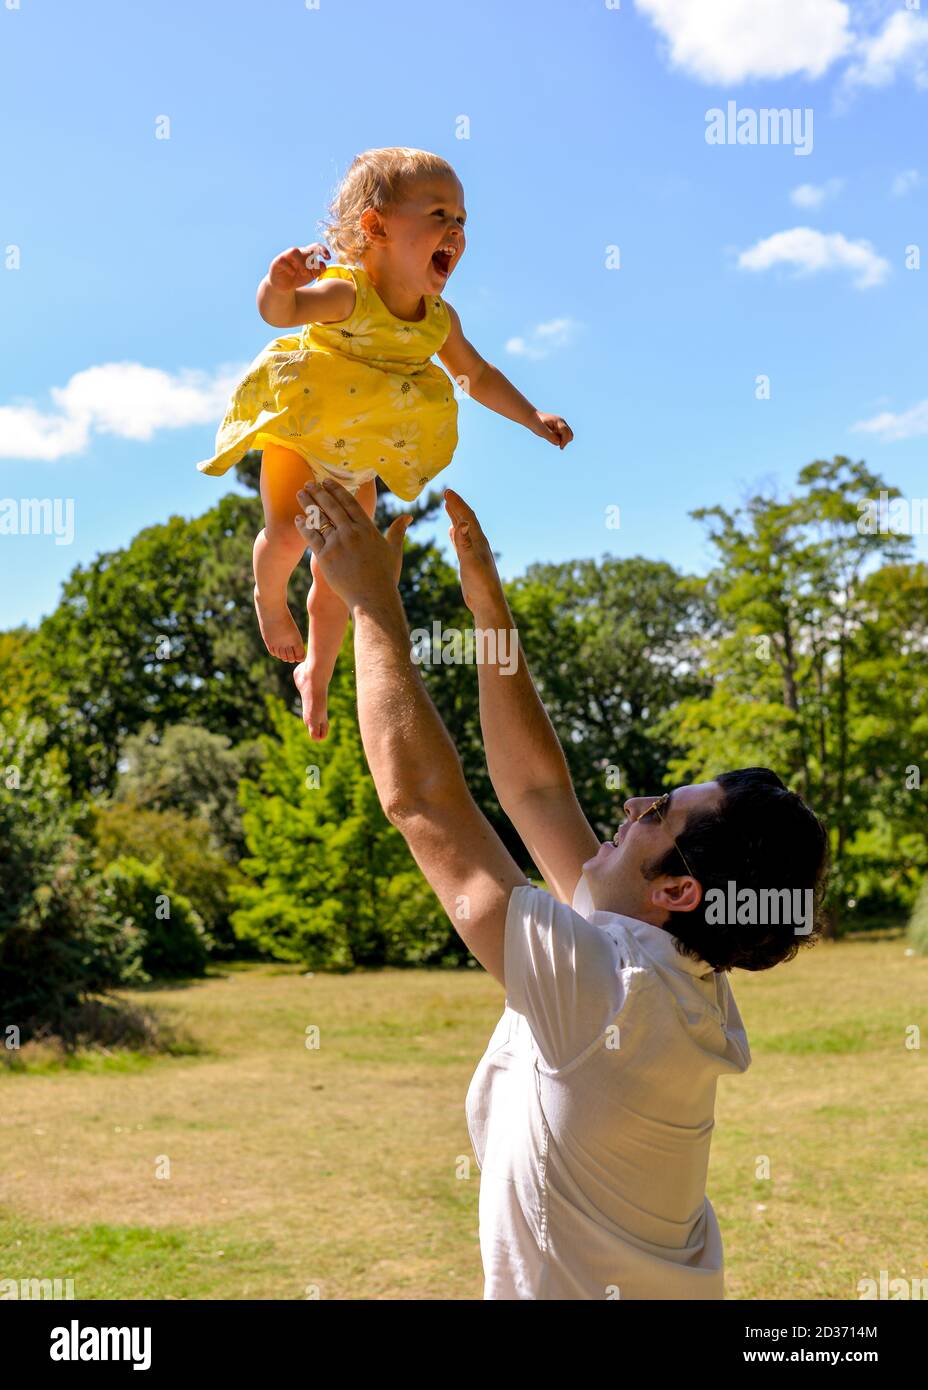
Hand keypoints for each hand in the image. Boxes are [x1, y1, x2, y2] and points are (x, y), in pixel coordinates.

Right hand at [267, 243, 330, 291]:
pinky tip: (292, 274)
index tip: (328, 258)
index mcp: (305, 255)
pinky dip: (290, 268)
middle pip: (307, 250)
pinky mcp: (277, 262)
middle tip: (313, 274)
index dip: (323, 250)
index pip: (315, 247)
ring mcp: (286, 256)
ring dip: (302, 262)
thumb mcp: (310, 276)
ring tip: (304, 273)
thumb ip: (318, 270)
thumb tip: (323, 264)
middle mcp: (297, 253)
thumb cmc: (297, 278)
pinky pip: (284, 261)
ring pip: (295, 251)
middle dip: (313, 263)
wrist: (283, 286)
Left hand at [294, 480, 410, 606]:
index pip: (349, 503)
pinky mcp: (325, 556)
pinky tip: (298, 518)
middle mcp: (352, 533)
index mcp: (367, 528)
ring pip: (319, 519)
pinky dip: (304, 526)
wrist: (372, 599)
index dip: (337, 490)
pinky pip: (311, 537)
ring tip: (300, 493)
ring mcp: (337, 544)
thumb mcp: (394, 550)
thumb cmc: (385, 576)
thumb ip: (398, 530)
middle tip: (309, 482)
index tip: (327, 481)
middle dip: (319, 492)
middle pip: (332, 506)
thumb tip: (408, 516)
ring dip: (308, 504)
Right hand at [443, 489, 504, 615]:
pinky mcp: (469, 561)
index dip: (457, 503)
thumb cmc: (481, 584)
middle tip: (447, 493)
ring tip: (448, 506)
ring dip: (456, 517)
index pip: (467, 517)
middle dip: (456, 506)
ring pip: (463, 529)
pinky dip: (456, 534)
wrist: (487, 602)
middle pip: (466, 519)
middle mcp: (477, 543)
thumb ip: (464, 543)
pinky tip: (452, 532)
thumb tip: (461, 523)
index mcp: (478, 541)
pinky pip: (461, 542)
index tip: (447, 492)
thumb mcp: (470, 562)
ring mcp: (473, 552)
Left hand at [531, 411, 572, 448]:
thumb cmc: (536, 424)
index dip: (565, 441)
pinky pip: (563, 437)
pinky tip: (551, 438)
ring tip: (551, 439)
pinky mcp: (559, 429)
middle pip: (570, 435)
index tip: (560, 448)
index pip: (566, 432)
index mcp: (558, 421)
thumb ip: (551, 437)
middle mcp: (562, 423)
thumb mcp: (542, 431)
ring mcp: (561, 426)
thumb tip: (559, 443)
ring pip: (568, 437)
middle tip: (557, 445)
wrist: (532, 418)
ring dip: (563, 441)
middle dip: (565, 441)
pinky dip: (560, 440)